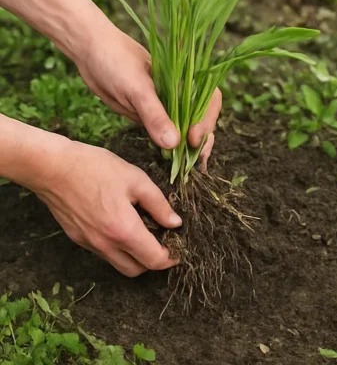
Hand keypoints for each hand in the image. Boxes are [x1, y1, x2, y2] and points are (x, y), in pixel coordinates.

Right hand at [31, 137, 180, 275]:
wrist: (54, 168)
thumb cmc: (97, 168)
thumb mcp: (136, 179)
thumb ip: (158, 204)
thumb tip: (176, 223)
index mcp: (123, 230)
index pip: (153, 260)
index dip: (172, 258)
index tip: (181, 247)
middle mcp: (105, 244)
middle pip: (136, 269)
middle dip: (154, 260)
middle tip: (165, 240)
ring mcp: (89, 244)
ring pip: (119, 264)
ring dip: (135, 256)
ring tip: (146, 232)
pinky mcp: (78, 239)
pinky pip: (104, 253)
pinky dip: (118, 248)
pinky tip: (124, 225)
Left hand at [73, 20, 220, 168]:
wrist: (90, 52)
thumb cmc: (117, 62)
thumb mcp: (136, 89)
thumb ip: (155, 115)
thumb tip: (174, 144)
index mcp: (184, 79)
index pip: (209, 100)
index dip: (206, 120)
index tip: (193, 139)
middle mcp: (178, 93)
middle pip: (201, 117)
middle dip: (203, 138)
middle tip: (197, 161)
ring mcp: (164, 104)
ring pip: (184, 127)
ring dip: (189, 146)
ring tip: (188, 166)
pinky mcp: (148, 114)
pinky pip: (164, 132)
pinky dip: (170, 147)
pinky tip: (171, 160)